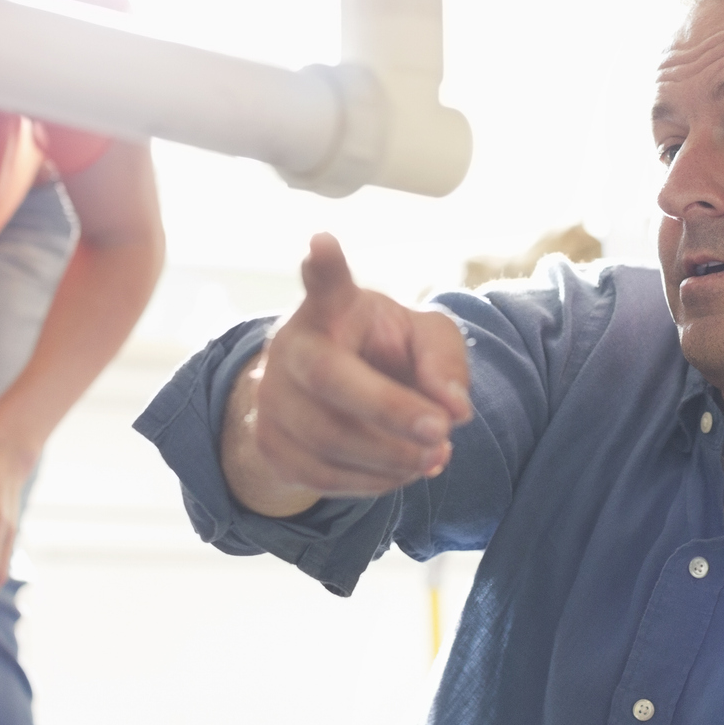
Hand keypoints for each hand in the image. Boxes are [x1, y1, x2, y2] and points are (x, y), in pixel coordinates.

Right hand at [222, 234, 472, 516]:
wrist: (330, 397)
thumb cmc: (384, 354)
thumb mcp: (425, 340)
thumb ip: (444, 362)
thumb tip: (454, 410)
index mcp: (332, 308)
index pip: (326, 283)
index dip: (324, 266)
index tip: (321, 242)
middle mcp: (291, 346)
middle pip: (331, 379)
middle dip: (390, 410)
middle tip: (442, 432)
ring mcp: (272, 397)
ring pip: (328, 438)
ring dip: (392, 456)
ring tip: (436, 455)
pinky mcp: (269, 444)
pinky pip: (323, 477)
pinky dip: (373, 482)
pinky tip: (404, 471)